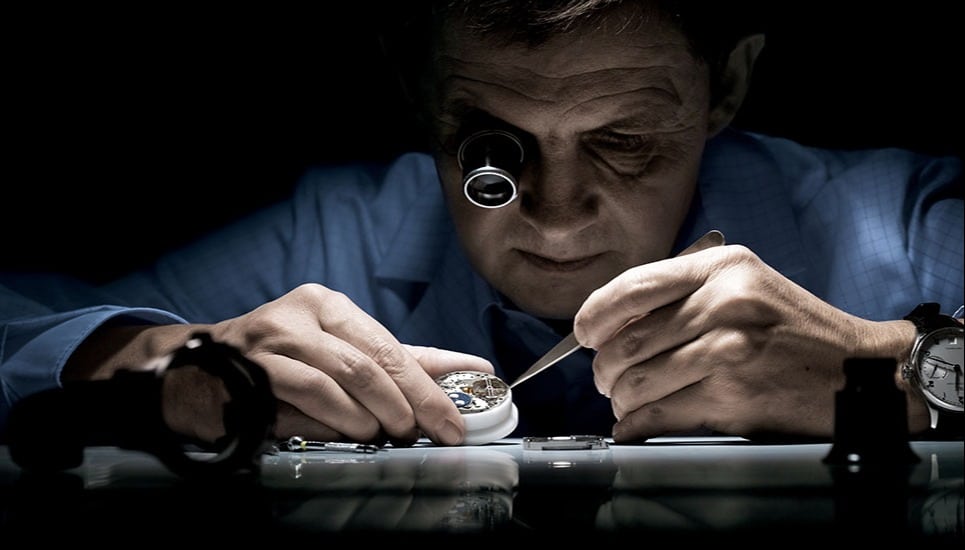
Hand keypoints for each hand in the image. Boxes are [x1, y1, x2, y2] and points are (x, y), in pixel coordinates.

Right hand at [73, 283, 494, 446]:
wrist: (198, 372)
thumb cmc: (282, 361)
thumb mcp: (338, 349)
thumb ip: (397, 359)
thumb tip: (466, 370)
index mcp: (326, 304)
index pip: (390, 345)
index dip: (429, 384)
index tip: (458, 415)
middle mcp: (297, 317)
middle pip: (369, 364)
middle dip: (411, 404)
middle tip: (434, 433)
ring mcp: (269, 347)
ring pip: (337, 384)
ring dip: (371, 418)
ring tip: (387, 435)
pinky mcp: (248, 378)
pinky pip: (301, 407)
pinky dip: (332, 426)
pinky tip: (348, 436)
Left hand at [572, 244, 914, 440]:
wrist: (858, 372)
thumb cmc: (793, 328)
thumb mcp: (743, 283)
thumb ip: (681, 292)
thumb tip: (608, 321)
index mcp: (721, 267)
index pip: (631, 287)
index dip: (594, 315)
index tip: (583, 334)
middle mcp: (723, 304)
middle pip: (626, 341)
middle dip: (605, 368)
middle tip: (608, 378)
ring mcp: (728, 352)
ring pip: (636, 381)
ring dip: (621, 399)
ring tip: (628, 400)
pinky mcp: (732, 398)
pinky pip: (656, 416)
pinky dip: (636, 425)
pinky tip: (639, 423)